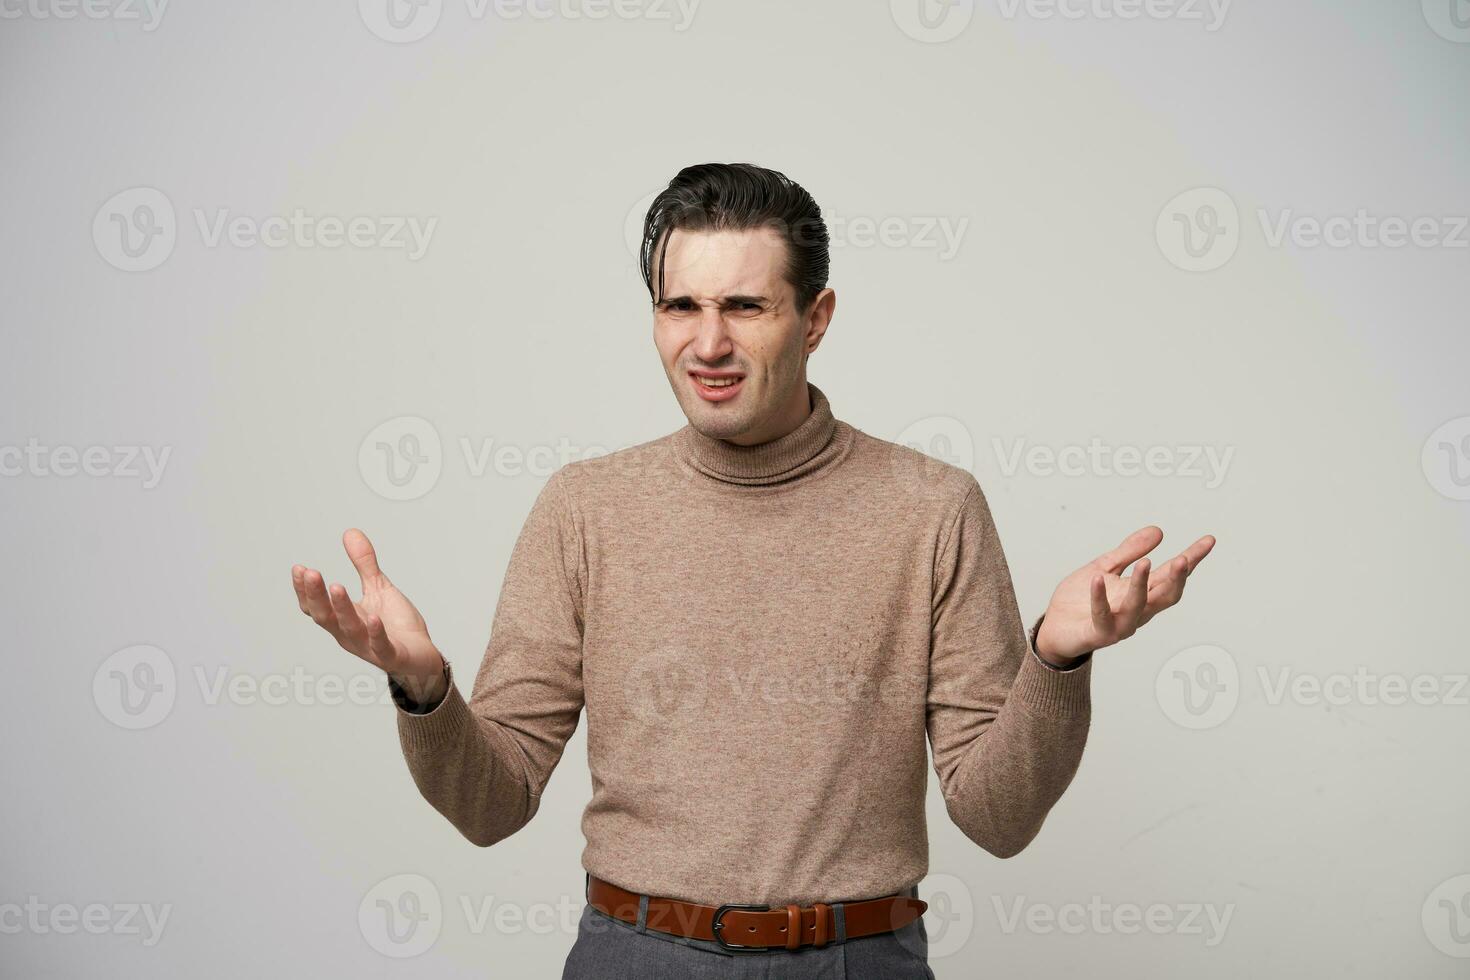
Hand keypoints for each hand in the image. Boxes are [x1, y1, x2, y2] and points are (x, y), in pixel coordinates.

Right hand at [291, 529, 446, 704]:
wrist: (421, 656)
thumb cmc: (396, 624)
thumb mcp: (378, 588)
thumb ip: (364, 564)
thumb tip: (350, 532)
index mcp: (343, 619)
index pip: (316, 607)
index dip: (305, 591)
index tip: (299, 569)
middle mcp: (350, 635)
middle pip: (326, 617)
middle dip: (316, 595)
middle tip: (310, 573)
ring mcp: (369, 647)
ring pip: (350, 628)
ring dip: (342, 608)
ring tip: (336, 586)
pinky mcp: (392, 655)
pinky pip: (381, 646)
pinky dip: (376, 633)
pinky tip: (373, 617)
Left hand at [1034, 526, 1214, 664]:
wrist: (1054, 628)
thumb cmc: (1080, 600)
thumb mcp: (1105, 567)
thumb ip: (1129, 551)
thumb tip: (1159, 531)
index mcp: (1142, 593)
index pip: (1171, 575)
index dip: (1192, 559)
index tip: (1208, 540)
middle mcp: (1138, 610)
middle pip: (1165, 595)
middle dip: (1176, 579)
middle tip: (1183, 560)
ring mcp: (1120, 624)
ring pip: (1138, 606)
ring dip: (1142, 585)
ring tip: (1145, 563)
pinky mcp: (1098, 633)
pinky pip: (1101, 616)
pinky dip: (1099, 598)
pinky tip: (1097, 579)